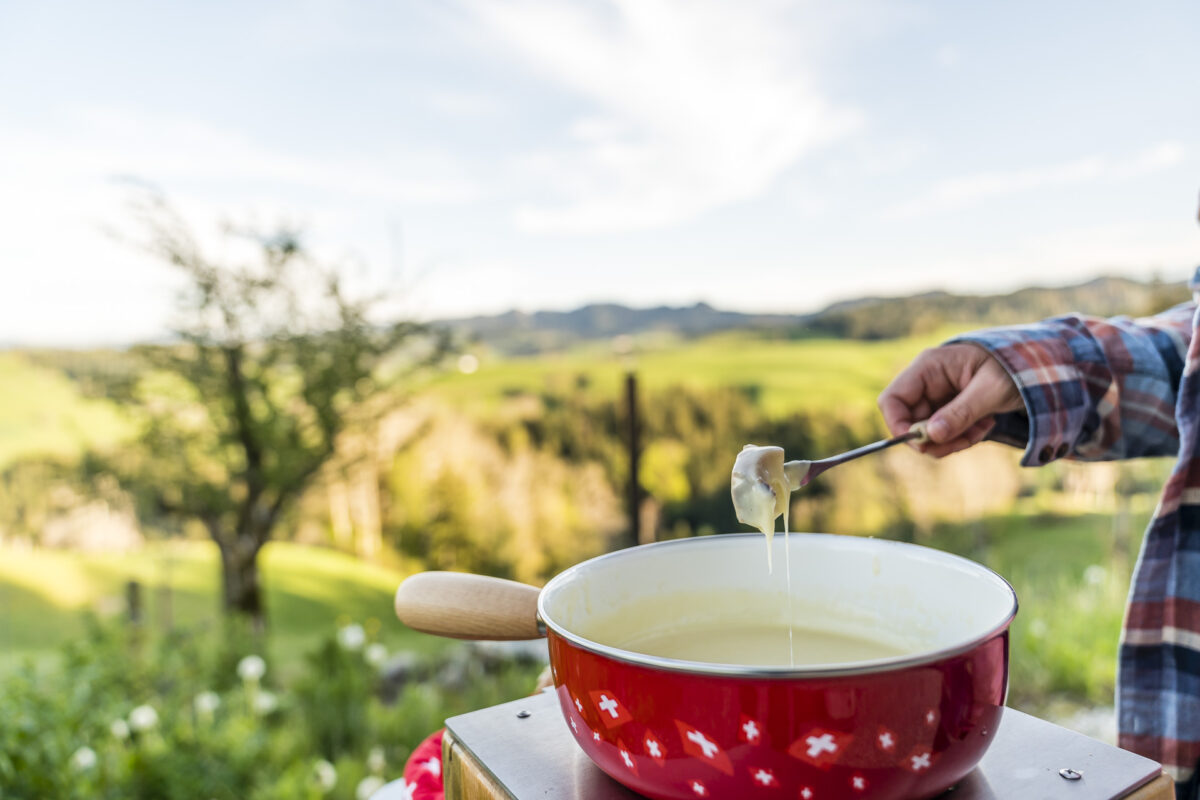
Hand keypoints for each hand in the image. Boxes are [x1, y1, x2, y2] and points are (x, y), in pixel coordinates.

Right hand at [878, 343, 1022, 457]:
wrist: (1035, 366)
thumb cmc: (1015, 368)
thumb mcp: (991, 390)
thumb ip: (961, 412)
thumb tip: (931, 436)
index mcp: (928, 367)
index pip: (892, 399)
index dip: (898, 425)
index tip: (922, 445)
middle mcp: (926, 382)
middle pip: (908, 421)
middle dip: (934, 439)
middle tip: (963, 442)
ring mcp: (935, 397)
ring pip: (926, 432)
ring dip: (951, 440)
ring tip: (981, 429)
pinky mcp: (947, 409)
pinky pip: (942, 433)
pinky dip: (961, 437)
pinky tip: (984, 426)